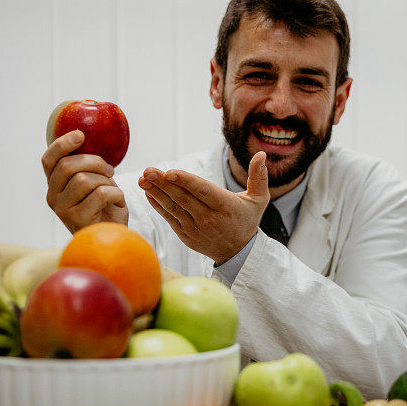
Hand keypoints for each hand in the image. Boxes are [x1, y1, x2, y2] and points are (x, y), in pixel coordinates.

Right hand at [42, 130, 127, 232]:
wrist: (112, 238)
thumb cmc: (105, 209)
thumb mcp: (95, 184)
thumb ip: (88, 168)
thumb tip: (91, 140)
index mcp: (55, 185)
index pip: (48, 160)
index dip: (62, 144)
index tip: (80, 135)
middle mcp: (53, 197)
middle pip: (68, 166)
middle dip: (95, 162)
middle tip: (110, 170)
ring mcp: (62, 210)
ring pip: (84, 179)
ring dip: (106, 181)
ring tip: (113, 191)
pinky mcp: (77, 219)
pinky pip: (100, 194)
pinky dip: (115, 194)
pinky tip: (116, 202)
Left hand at [139, 151, 269, 264]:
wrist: (238, 252)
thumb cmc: (247, 220)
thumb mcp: (258, 199)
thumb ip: (259, 176)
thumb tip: (262, 154)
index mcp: (226, 207)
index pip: (202, 191)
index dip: (185, 181)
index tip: (169, 172)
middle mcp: (209, 219)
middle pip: (183, 198)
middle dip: (163, 183)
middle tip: (148, 170)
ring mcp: (196, 229)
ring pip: (173, 207)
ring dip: (156, 192)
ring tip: (143, 178)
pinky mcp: (186, 235)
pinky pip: (169, 218)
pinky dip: (158, 205)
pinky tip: (148, 192)